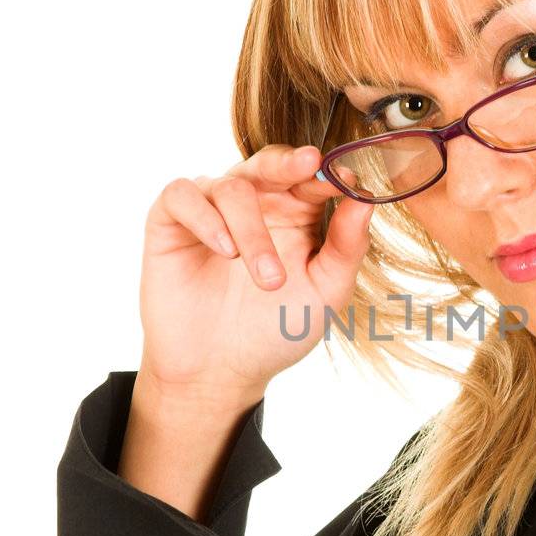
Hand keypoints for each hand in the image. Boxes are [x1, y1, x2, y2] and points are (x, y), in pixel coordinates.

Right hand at [136, 143, 375, 403]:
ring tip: (268, 278)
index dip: (328, 172)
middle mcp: (254, 203)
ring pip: (232, 187)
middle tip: (309, 164)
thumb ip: (346, 248)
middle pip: (269, 163)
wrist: (220, 372)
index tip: (346, 177)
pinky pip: (182, 195)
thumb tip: (366, 200)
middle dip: (289, 162)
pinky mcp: (170, 221)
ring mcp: (210, 208)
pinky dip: (205, 217)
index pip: (311, 177)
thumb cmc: (275, 330)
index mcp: (295, 213)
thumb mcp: (325, 293)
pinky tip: (224, 248)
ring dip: (253, 230)